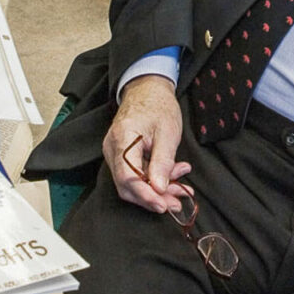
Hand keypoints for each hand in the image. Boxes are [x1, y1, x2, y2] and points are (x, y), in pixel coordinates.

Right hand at [103, 75, 191, 213]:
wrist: (147, 89)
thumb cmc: (158, 106)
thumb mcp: (168, 133)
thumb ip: (163, 162)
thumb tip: (159, 189)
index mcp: (122, 139)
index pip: (128, 177)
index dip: (146, 195)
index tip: (164, 204)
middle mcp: (112, 149)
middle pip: (127, 185)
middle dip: (153, 197)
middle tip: (176, 202)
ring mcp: (114, 152)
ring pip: (131, 183)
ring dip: (156, 189)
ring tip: (181, 188)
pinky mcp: (120, 155)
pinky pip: (134, 174)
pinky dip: (153, 179)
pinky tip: (173, 176)